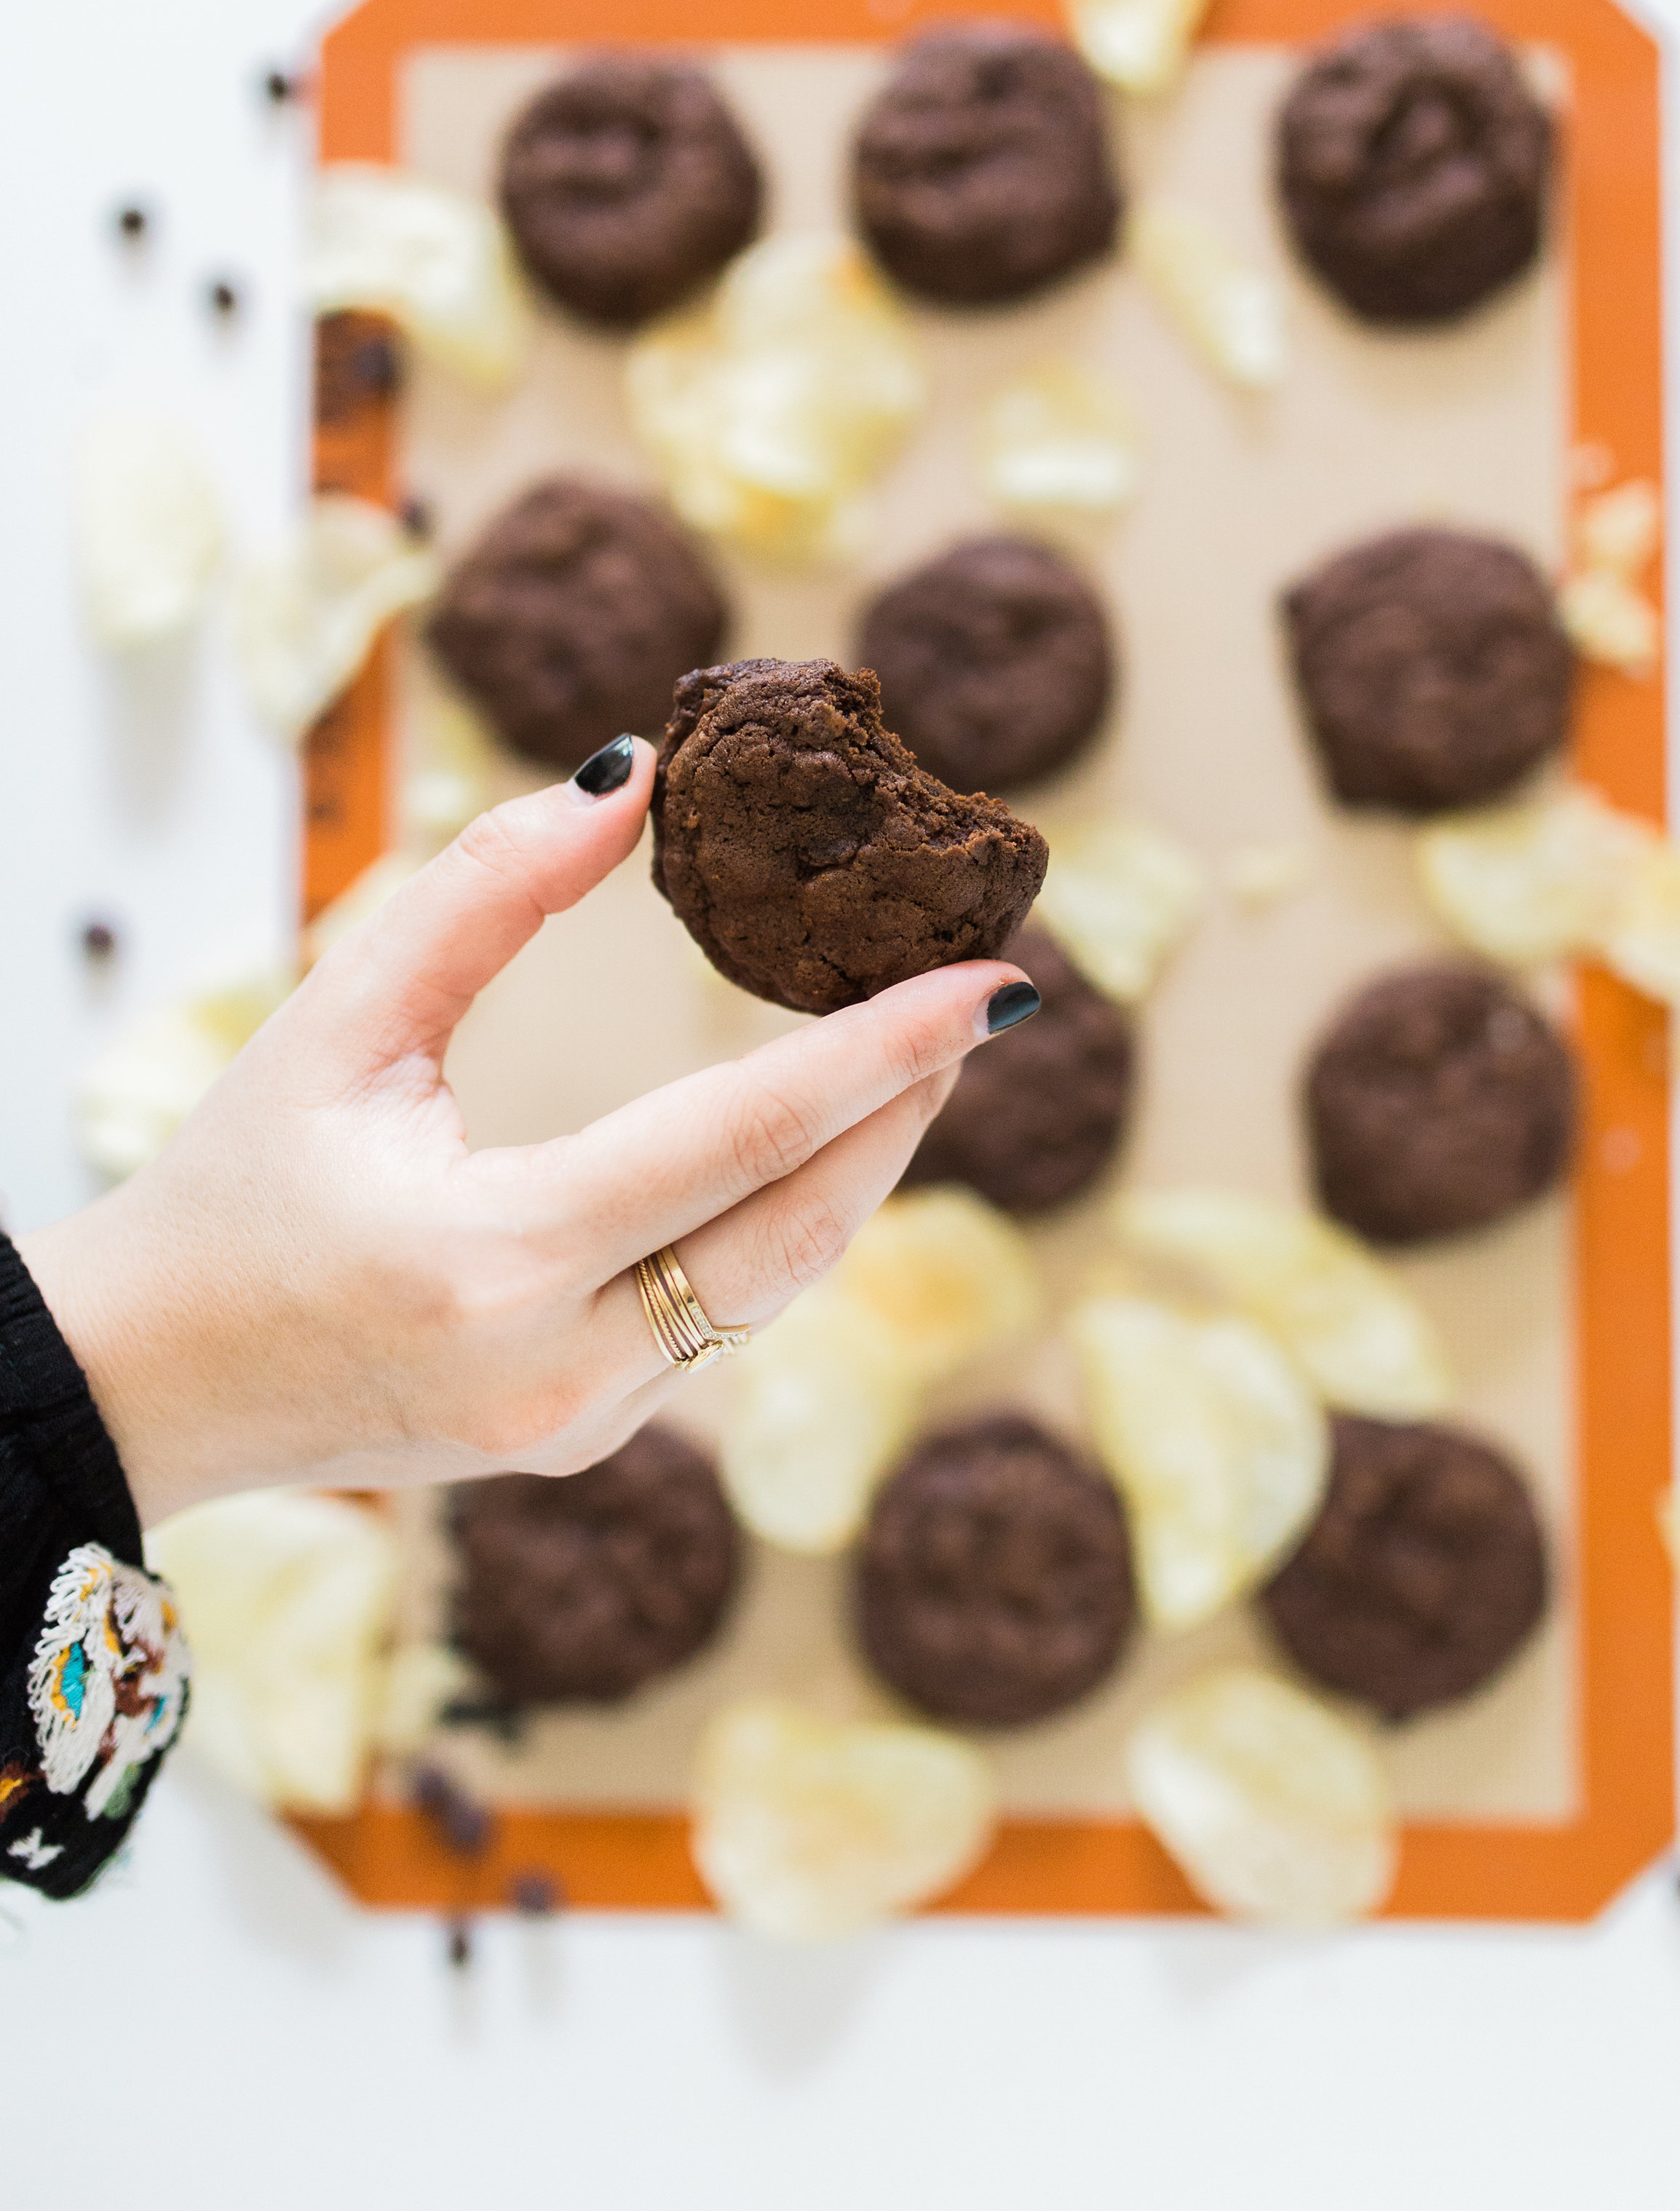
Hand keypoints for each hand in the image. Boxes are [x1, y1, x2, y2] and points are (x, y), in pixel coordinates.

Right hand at [22, 738, 1035, 1522]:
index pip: (743, 1139)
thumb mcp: (335, 1021)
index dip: (886, 1049)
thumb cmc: (229, 1193)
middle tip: (988, 1001)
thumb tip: (630, 772)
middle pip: (800, 1228)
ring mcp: (582, 1422)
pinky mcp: (587, 1439)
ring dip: (863, 1169)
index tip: (998, 979)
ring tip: (925, 1055)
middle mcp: (559, 1366)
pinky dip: (787, 1224)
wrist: (149, 1385)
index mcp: (491, 1258)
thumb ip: (481, 889)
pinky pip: (729, 1320)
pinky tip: (823, 1145)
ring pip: (779, 1285)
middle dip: (910, 1109)